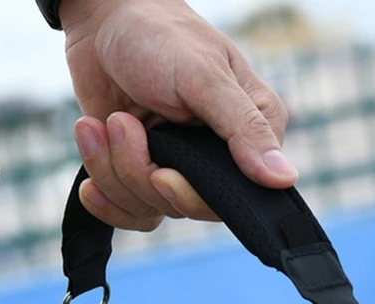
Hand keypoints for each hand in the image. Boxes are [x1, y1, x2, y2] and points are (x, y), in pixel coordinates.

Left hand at [59, 0, 296, 231]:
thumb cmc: (159, 35)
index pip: (232, 199)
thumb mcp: (205, 76)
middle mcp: (218, 160)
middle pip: (183, 207)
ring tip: (102, 123)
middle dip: (140, 175)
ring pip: (148, 207)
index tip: (162, 174)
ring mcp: (178, 170)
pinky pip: (127, 210)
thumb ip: (244, 128)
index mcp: (250, 135)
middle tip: (121, 125)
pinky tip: (90, 152)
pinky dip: (102, 189)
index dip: (191, 196)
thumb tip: (284, 179)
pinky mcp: (142, 175)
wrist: (102, 22)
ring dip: (112, 169)